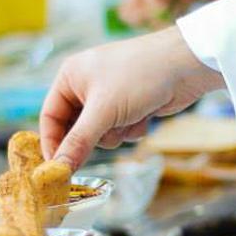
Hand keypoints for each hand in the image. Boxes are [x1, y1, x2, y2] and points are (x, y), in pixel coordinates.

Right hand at [39, 25, 222, 166]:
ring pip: (101, 134)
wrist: (185, 66)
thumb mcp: (104, 111)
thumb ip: (79, 142)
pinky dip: (132, 128)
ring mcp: (110, 96)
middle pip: (76, 129)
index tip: (57, 169)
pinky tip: (146, 115)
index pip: (49, 116)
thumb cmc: (139, 76)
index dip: (53, 143)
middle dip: (94, 136)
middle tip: (106, 137)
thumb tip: (58, 169)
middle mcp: (87, 85)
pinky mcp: (130, 106)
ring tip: (131, 116)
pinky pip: (120, 130)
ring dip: (116, 132)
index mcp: (71, 76)